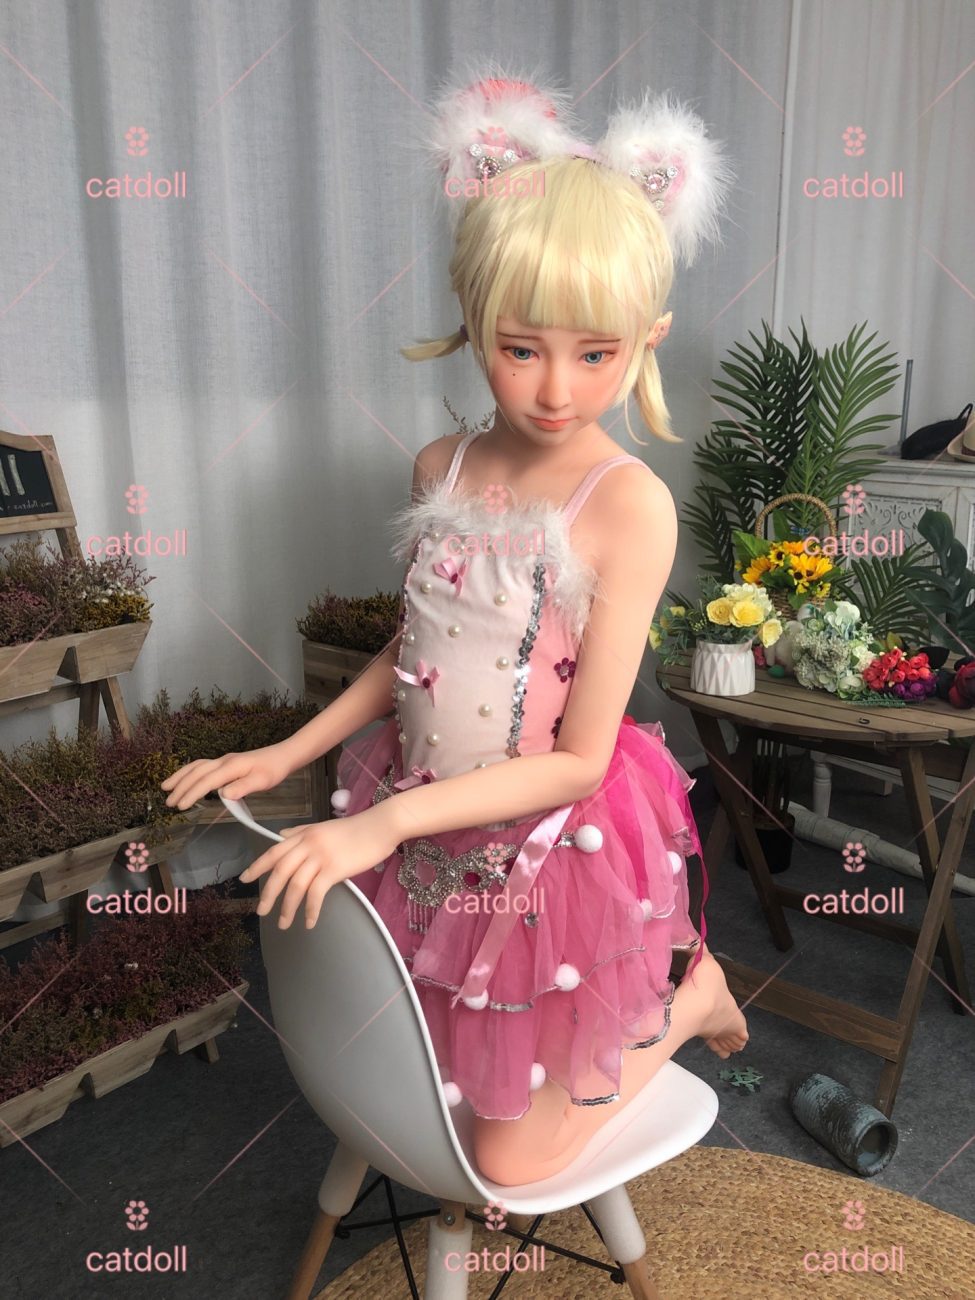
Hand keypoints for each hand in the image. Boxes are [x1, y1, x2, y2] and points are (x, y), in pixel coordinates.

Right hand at [160, 743, 293, 809]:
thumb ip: (243, 787)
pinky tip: (185, 779)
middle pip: (196, 772)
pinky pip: (202, 766)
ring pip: (196, 766)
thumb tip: (223, 795)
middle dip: (181, 786)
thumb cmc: (273, 770)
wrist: (283, 756)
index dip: (192, 793)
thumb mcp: (262, 781)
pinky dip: (189, 772)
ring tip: (166, 787)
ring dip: (180, 776)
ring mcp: (223, 760)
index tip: (180, 806)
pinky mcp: (225, 762)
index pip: (207, 781)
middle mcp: (223, 761)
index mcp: (231, 767)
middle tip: (168, 802)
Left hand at [240, 806, 400, 929]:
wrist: (380, 825)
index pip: (274, 851)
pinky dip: (310, 910)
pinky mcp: (335, 869)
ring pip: (295, 885)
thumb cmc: (356, 829)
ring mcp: (321, 856)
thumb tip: (282, 835)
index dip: (258, 866)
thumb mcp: (323, 827)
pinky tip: (309, 922)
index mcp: (303, 834)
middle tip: (261, 911)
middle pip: (280, 871)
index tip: (245, 879)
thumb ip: (302, 832)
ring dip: (287, 907)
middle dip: (268, 893)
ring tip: (283, 923)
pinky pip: (316, 893)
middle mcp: (308, 844)